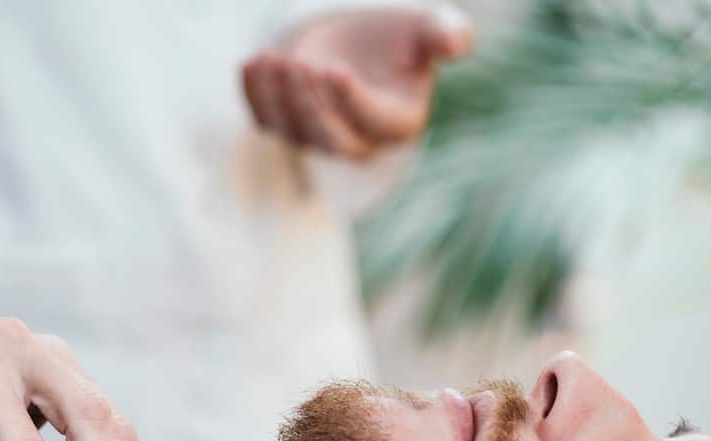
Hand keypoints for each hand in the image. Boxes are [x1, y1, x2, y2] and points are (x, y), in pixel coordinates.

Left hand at [242, 4, 473, 158]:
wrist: (354, 37)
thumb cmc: (396, 37)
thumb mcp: (424, 29)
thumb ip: (444, 35)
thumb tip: (457, 42)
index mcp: (397, 122)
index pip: (372, 122)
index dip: (351, 101)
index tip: (332, 69)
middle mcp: (357, 140)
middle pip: (332, 139)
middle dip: (312, 104)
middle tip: (299, 63)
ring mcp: (316, 137)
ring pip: (294, 131)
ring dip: (280, 97)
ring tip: (273, 57)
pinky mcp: (284, 124)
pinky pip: (265, 118)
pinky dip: (254, 94)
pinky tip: (253, 62)